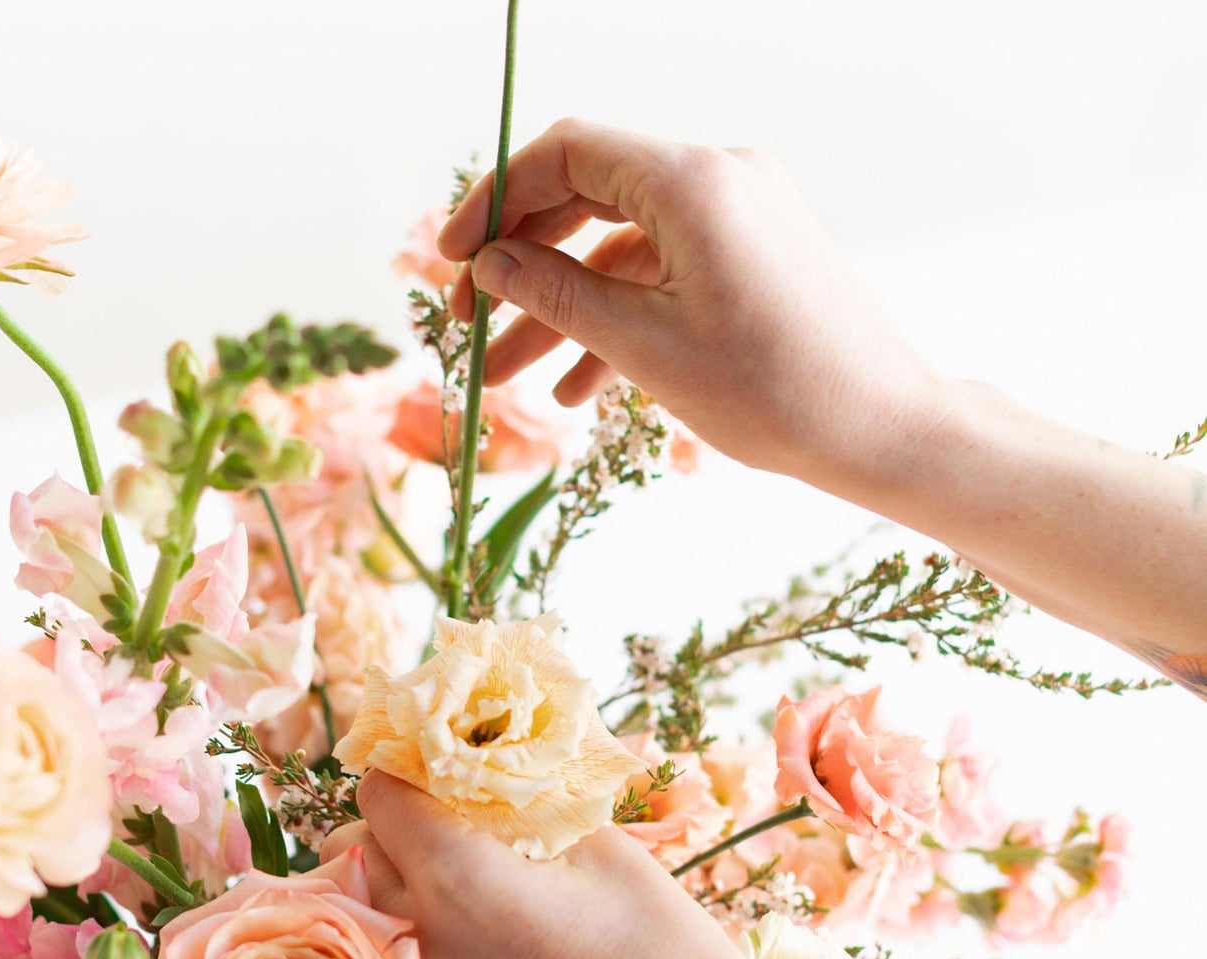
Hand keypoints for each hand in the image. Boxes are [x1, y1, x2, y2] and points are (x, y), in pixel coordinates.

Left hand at [319, 771, 785, 958]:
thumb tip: (498, 786)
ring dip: (407, 895)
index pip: (379, 795)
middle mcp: (421, 941)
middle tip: (457, 827)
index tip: (442, 773)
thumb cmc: (668, 956)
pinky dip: (433, 956)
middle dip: (397, 831)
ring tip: (477, 894)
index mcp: (456, 877)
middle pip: (360, 858)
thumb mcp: (607, 852)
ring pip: (376, 923)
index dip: (407, 772)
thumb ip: (531, 810)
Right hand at [439, 118, 951, 492]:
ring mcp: (738, 218)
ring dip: (561, 309)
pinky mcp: (750, 258)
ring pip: (618, 250)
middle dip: (520, 266)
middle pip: (585, 200)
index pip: (564, 155)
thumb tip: (490, 265)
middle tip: (467, 324)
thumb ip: (558, 295)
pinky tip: (576, 388)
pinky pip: (661, 276)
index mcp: (692, 183)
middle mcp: (717, 181)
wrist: (880, 429)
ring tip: (507, 378)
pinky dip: (616, 320)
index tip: (451, 260)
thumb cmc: (774, 392)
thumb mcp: (645, 347)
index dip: (495, 201)